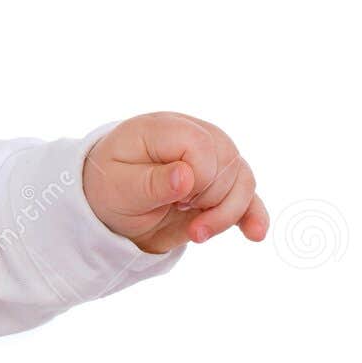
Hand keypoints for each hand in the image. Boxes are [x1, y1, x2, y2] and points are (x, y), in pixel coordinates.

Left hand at [82, 111, 268, 254]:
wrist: (111, 201)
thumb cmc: (109, 187)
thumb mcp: (118, 188)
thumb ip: (151, 182)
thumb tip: (186, 176)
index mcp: (160, 128)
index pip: (201, 144)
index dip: (198, 178)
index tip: (174, 199)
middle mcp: (190, 134)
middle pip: (229, 162)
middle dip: (212, 199)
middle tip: (178, 211)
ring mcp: (208, 156)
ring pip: (243, 179)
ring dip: (227, 213)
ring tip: (196, 231)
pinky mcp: (218, 182)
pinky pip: (249, 194)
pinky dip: (253, 214)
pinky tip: (253, 234)